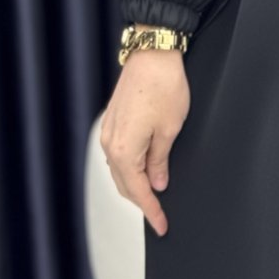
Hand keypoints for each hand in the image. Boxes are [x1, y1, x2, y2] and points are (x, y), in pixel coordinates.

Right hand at [100, 49, 189, 236]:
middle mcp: (110, 143)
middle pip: (124, 184)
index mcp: (124, 150)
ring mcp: (108, 131)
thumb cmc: (164, 86)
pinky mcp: (111, 120)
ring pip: (119, 169)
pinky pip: (118, 153)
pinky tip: (142, 169)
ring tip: (154, 195)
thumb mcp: (170, 128)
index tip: (162, 226)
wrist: (152, 52)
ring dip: (134, 184)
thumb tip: (157, 183)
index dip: (152, 210)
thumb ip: (160, 160)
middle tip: (160, 215)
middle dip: (142, 201)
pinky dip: (129, 167)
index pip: (138, 191)